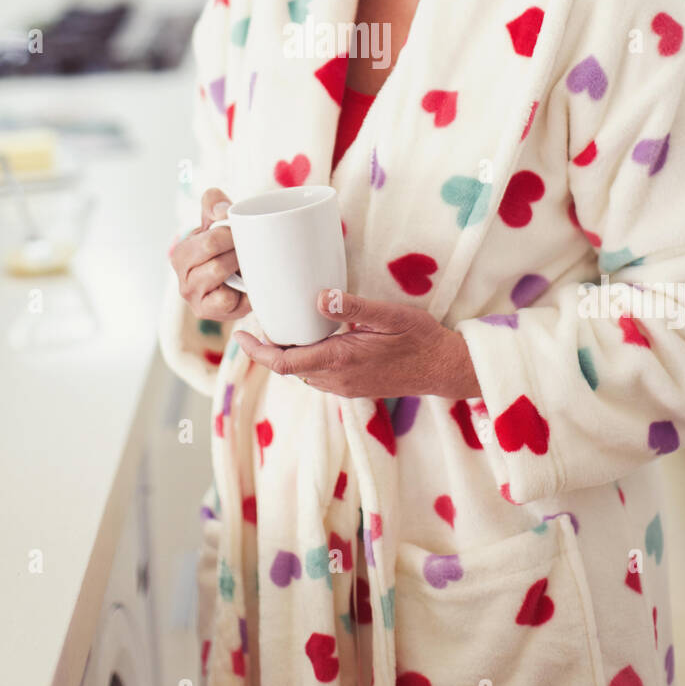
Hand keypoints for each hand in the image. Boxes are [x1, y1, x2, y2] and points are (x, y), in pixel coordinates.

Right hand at [169, 188, 251, 322]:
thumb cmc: (224, 248)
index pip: (211, 240)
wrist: (236, 280)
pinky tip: (242, 286)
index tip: (241, 235)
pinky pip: (227, 300)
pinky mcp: (207, 312)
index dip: (233, 235)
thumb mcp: (215, 221)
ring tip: (244, 265)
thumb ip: (213, 203)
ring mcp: (194, 298)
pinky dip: (239, 292)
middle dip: (237, 251)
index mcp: (181, 253)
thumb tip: (222, 211)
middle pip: (216, 257)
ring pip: (220, 273)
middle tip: (246, 250)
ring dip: (238, 268)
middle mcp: (182, 277)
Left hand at [233, 289, 481, 399]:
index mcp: (340, 360)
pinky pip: (320, 376)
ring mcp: (346, 387)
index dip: (258, 352)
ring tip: (281, 328)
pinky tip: (313, 340)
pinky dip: (308, 360)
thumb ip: (352, 306)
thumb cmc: (419, 338)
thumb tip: (318, 297)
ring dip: (290, 355)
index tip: (240, 336)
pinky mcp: (354, 388)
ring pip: (304, 373)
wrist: (444, 368)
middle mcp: (337, 380)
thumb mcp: (388, 314)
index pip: (285, 363)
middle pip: (290, 369)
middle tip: (258, 323)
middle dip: (271, 349)